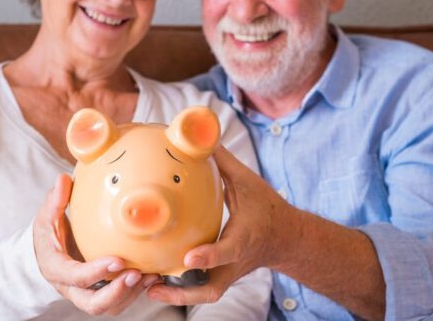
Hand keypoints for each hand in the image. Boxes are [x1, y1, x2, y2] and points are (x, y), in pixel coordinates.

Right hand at [34, 174, 158, 315]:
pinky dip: (136, 291)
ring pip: (110, 306)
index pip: (76, 276)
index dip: (97, 272)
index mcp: (57, 269)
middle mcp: (72, 288)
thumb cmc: (47, 233)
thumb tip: (63, 178)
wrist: (45, 253)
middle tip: (137, 274)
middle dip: (117, 292)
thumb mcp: (47, 216)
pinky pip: (119, 300)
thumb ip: (55, 200)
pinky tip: (153, 275)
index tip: (118, 261)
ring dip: (131, 293)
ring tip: (151, 275)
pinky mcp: (101, 292)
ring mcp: (87, 293)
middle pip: (94, 304)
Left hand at [148, 145, 287, 304]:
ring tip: (147, 288)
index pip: (227, 250)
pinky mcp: (222, 277)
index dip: (209, 256)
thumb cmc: (265, 207)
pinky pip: (200, 291)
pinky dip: (178, 292)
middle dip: (183, 293)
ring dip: (176, 297)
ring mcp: (229, 273)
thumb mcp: (248, 182)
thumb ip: (224, 162)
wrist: (285, 238)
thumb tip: (202, 135)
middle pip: (211, 289)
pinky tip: (153, 283)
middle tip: (154, 285)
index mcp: (243, 238)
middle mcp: (235, 261)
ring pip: (204, 296)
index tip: (188, 258)